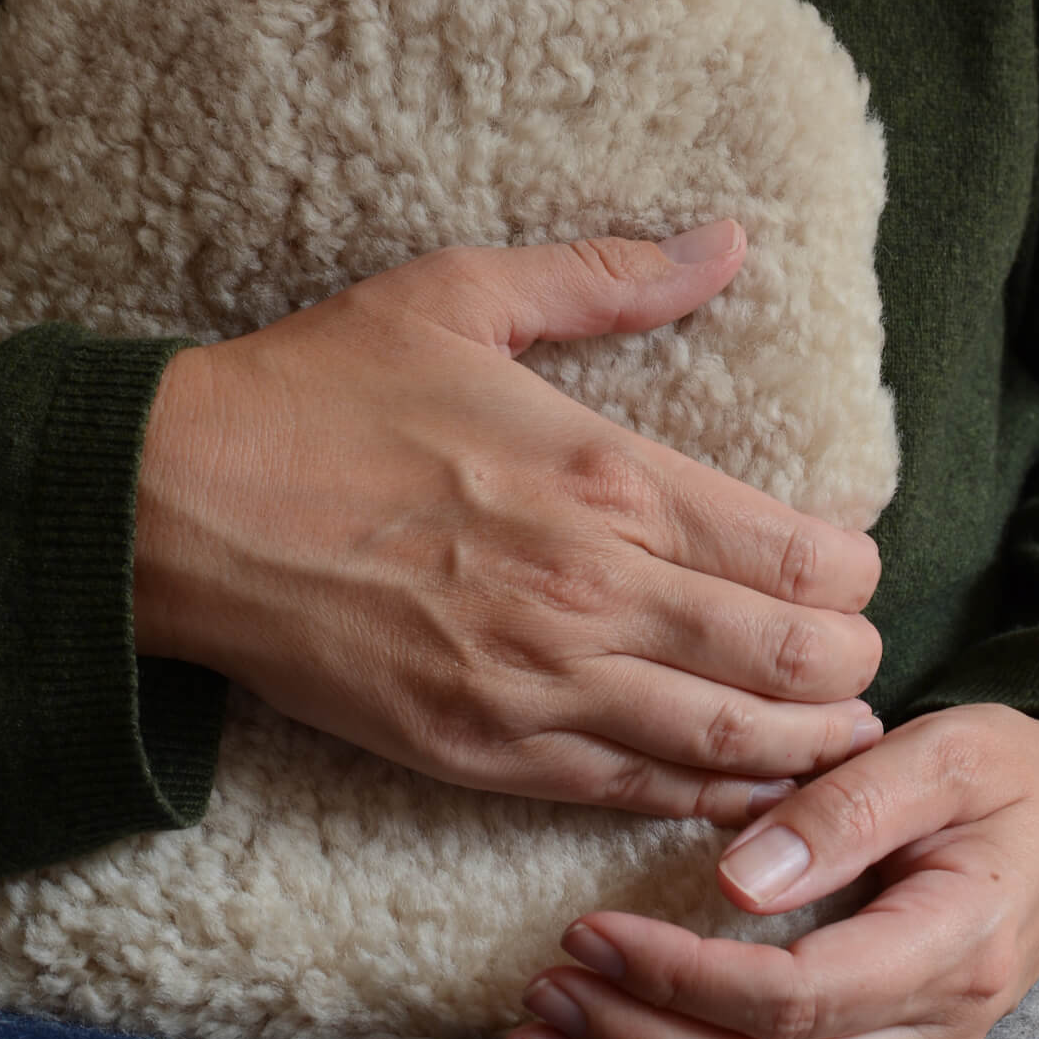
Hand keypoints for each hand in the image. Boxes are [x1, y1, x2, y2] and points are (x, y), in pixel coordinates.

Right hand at [133, 223, 882, 821]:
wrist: (179, 507)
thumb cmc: (317, 392)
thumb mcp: (462, 297)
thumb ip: (609, 278)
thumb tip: (727, 241)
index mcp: (607, 475)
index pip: (802, 556)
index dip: (854, 576)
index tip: (850, 573)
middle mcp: (594, 591)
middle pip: (792, 660)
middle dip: (850, 668)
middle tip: (859, 662)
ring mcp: (538, 685)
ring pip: (729, 745)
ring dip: (806, 749)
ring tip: (838, 742)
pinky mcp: (480, 752)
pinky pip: (629, 792)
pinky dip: (705, 797)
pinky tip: (744, 790)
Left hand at [501, 704, 1038, 1038]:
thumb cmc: (1009, 777)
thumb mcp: (946, 755)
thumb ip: (848, 809)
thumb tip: (737, 878)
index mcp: (952, 947)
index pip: (797, 995)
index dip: (683, 975)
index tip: (591, 930)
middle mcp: (932, 1028)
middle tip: (541, 988)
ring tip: (533, 1038)